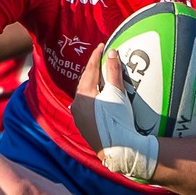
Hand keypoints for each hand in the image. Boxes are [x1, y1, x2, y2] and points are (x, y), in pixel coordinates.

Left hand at [72, 47, 158, 180]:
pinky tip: (100, 98)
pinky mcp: (84, 127)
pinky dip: (93, 99)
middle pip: (85, 83)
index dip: (96, 56)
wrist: (118, 148)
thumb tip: (111, 52)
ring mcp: (79, 117)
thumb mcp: (117, 93)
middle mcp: (77, 105)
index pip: (90, 70)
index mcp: (83, 94)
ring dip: (93, 86)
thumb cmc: (118, 119)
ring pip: (85, 96)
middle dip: (94, 71)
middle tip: (102, 60)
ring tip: (102, 78)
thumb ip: (113, 71)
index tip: (102, 45)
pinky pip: (87, 107)